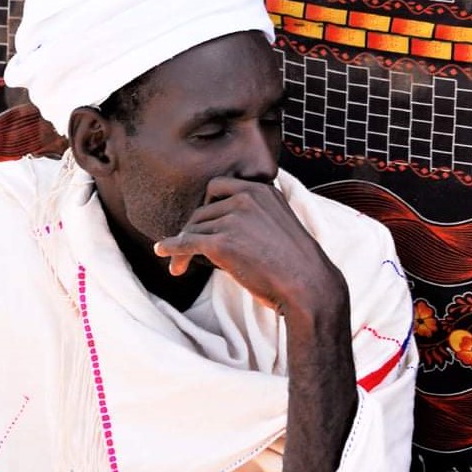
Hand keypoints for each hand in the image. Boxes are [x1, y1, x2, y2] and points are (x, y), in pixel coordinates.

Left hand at [154, 176, 341, 315]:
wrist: (308, 285)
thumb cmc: (296, 262)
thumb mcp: (278, 223)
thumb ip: (254, 214)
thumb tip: (218, 224)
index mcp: (261, 190)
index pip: (217, 186)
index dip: (205, 205)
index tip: (202, 222)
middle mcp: (245, 198)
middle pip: (202, 212)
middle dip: (194, 231)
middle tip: (189, 251)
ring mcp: (233, 219)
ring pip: (194, 229)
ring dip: (185, 247)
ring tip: (182, 266)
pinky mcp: (221, 242)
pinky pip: (186, 243)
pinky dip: (172, 249)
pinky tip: (163, 253)